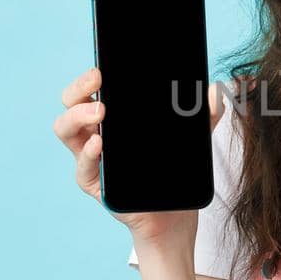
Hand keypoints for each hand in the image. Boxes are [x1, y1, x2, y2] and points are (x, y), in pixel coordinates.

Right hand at [53, 66, 226, 256]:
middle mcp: (95, 133)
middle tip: (99, 79)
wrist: (176, 216)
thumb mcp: (194, 137)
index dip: (90, 73)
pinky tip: (100, 144)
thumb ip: (206, 114)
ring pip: (65, 130)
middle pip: (70, 102)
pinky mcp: (95, 183)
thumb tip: (215, 89)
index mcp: (113, 116)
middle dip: (79, 87)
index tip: (104, 64)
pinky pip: (82, 167)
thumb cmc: (175, 171)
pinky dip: (88, 153)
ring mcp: (92, 158)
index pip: (91, 87)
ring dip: (77, 116)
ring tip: (100, 111)